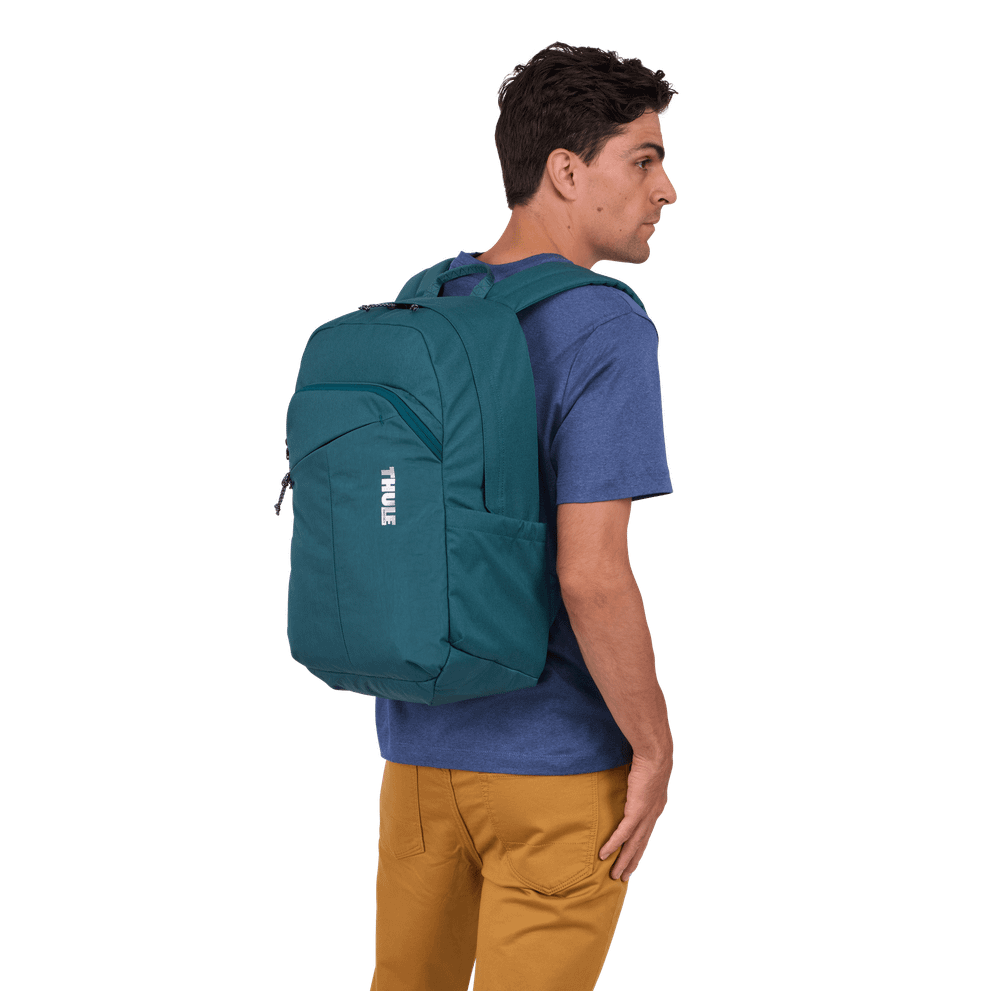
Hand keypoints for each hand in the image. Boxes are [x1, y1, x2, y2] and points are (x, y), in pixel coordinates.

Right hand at [599, 746, 672, 882]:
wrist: (655, 757)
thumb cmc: (650, 760)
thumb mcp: (647, 777)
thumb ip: (640, 786)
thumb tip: (632, 784)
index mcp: (656, 809)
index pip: (646, 835)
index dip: (639, 849)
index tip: (632, 860)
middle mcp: (653, 816)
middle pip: (640, 845)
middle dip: (631, 862)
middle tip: (622, 877)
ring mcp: (645, 816)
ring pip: (632, 845)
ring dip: (622, 861)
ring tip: (614, 875)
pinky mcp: (636, 812)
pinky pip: (623, 833)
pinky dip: (613, 845)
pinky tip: (604, 855)